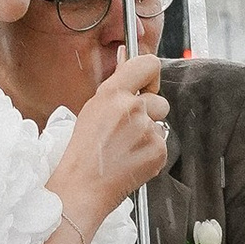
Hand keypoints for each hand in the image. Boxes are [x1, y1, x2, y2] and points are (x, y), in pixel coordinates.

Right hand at [62, 49, 168, 217]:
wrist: (83, 187)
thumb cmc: (83, 151)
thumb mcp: (93, 109)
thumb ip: (116, 85)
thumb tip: (126, 55)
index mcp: (113, 93)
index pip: (148, 64)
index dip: (149, 74)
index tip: (144, 83)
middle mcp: (133, 108)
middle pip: (158, 99)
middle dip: (148, 111)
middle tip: (126, 128)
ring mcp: (148, 131)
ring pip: (159, 123)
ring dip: (148, 132)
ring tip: (124, 147)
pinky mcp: (158, 151)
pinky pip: (161, 143)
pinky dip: (150, 151)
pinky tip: (130, 159)